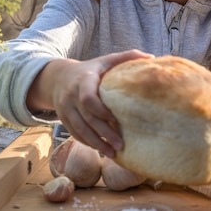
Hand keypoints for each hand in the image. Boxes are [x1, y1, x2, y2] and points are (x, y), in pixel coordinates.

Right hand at [27, 49, 153, 155]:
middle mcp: (71, 96)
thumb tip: (151, 56)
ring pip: (80, 130)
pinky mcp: (64, 119)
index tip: (116, 119)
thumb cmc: (90, 69)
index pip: (88, 98)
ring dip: (96, 143)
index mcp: (83, 80)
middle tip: (121, 144)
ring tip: (113, 153)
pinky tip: (102, 150)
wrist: (58, 77)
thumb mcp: (105, 60)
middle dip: (103, 132)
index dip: (101, 110)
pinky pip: (75, 134)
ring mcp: (65, 109)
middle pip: (87, 118)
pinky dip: (88, 143)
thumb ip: (126, 56)